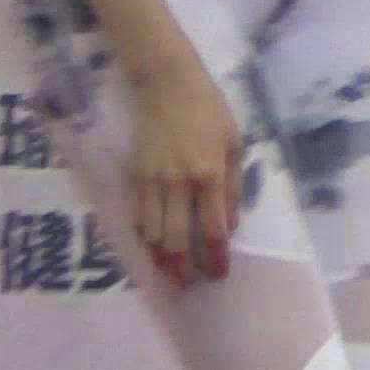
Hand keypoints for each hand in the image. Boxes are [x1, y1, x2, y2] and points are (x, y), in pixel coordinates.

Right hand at [126, 52, 240, 285]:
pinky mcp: (134, 174)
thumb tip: (230, 224)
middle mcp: (179, 183)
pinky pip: (136, 215)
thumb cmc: (208, 110)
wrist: (166, 83)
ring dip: (160, 259)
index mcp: (209, 175)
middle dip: (183, 269)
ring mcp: (153, 180)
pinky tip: (148, 248)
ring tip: (168, 275)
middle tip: (188, 286)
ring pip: (153, 233)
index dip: (216, 257)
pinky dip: (142, 237)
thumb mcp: (234, 143)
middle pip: (178, 239)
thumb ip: (233, 186)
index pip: (214, 229)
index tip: (218, 274)